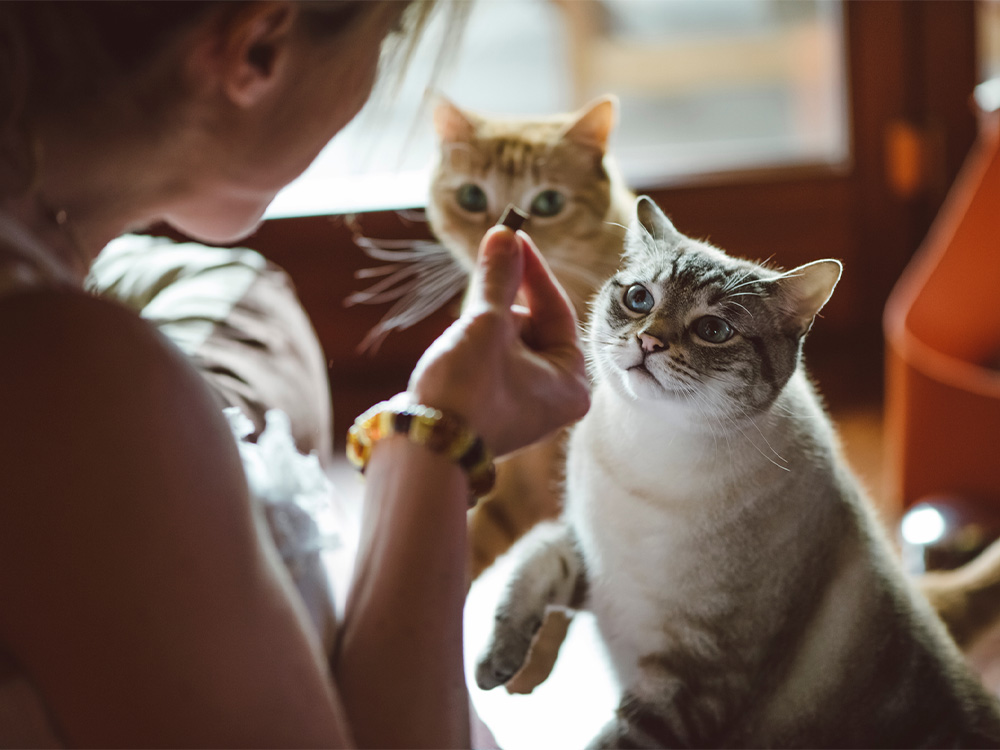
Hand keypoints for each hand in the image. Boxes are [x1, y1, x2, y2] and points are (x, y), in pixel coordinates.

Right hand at [408, 226, 589, 457]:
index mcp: (572, 382)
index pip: (557, 309)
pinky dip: (476, 348)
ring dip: (485, 327)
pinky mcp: (496, 409)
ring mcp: (526, 406)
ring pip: (509, 343)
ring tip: (463, 338)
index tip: (512, 236)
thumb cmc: (466, 391)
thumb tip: (505, 234)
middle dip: (502, 306)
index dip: (531, 269)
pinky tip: (457, 353)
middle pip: (533, 326)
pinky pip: (493, 363)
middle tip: (481, 289)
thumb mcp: (486, 324)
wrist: (424, 448)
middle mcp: (556, 398)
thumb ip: (500, 277)